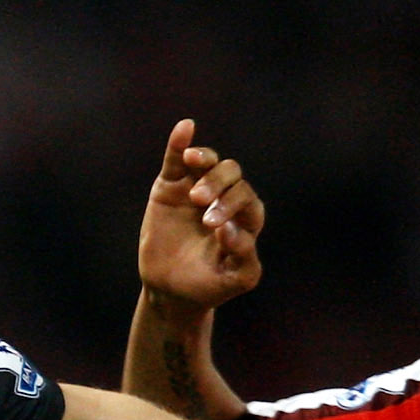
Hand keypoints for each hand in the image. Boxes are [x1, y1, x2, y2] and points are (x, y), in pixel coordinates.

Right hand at [137, 120, 264, 313]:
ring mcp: (198, 187)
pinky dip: (181, 142)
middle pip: (232, 175)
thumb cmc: (209, 286)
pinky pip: (177, 158)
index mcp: (245, 218)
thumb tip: (230, 228)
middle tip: (203, 217)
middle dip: (220, 189)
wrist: (170, 290)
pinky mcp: (172, 184)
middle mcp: (225, 198)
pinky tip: (185, 128)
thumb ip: (244, 256)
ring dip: (204, 162)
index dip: (236, 208)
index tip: (217, 229)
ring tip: (192, 175)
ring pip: (209, 162)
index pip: (249, 201)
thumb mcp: (234, 281)